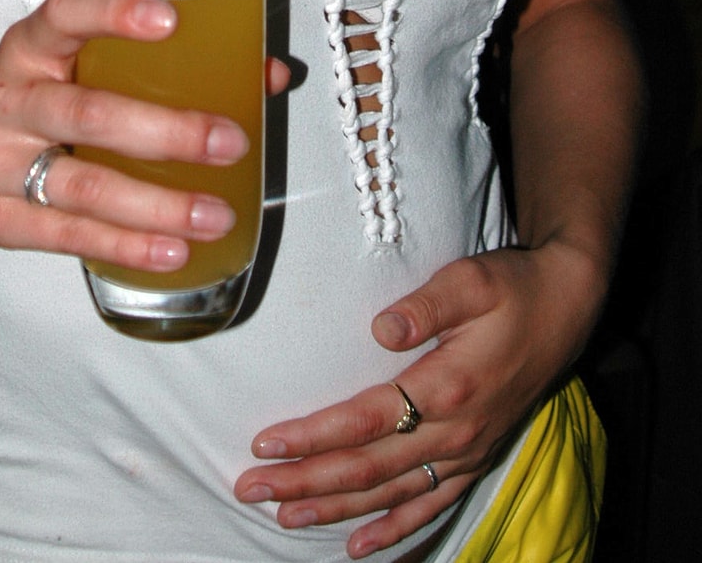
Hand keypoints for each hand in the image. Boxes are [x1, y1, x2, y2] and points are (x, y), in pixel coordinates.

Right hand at [0, 0, 288, 270]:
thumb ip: (160, 63)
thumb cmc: (39, 97)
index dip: (113, 11)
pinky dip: (128, 245)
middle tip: (229, 143)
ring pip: (83, 185)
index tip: (172, 19)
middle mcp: (5, 97)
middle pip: (85, 113)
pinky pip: (69, 235)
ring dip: (158, 204)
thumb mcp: (77, 63)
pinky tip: (172, 250)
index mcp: (28, 44)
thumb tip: (267, 73)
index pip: (63, 13)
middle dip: (166, 132)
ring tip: (215, 214)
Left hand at [233, 241, 601, 557]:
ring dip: (335, 510)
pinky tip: (360, 548)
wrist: (567, 307)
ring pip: (391, 494)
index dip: (313, 436)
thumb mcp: (472, 280)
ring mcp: (467, 451)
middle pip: (368, 468)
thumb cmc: (513, 286)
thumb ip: (426, 305)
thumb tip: (380, 328)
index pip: (364, 422)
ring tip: (285, 519)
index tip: (265, 443)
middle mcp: (456, 431)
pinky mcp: (475, 458)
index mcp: (448, 387)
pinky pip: (430, 505)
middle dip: (305, 482)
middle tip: (250, 489)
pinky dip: (395, 530)